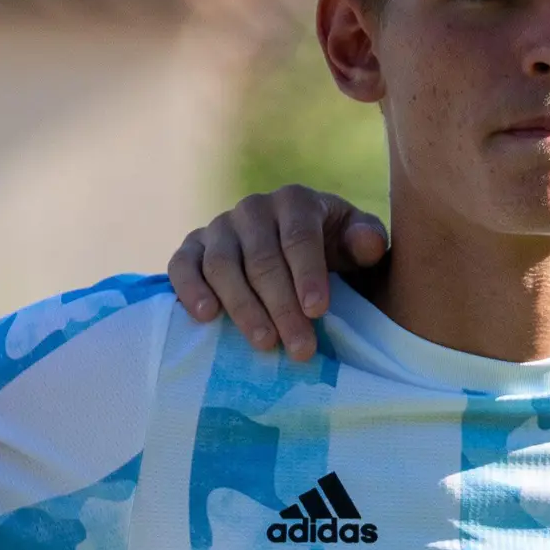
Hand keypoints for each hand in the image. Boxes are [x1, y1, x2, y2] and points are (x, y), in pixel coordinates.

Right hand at [167, 186, 388, 361]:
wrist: (290, 251)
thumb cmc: (331, 250)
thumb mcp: (355, 244)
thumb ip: (366, 241)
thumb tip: (367, 243)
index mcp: (295, 201)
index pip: (298, 238)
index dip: (308, 275)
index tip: (319, 312)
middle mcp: (253, 209)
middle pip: (262, 259)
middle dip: (282, 306)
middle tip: (300, 347)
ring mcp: (219, 227)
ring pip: (223, 266)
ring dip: (242, 307)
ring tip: (264, 342)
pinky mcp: (192, 247)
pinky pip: (182, 265)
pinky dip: (190, 289)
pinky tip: (206, 316)